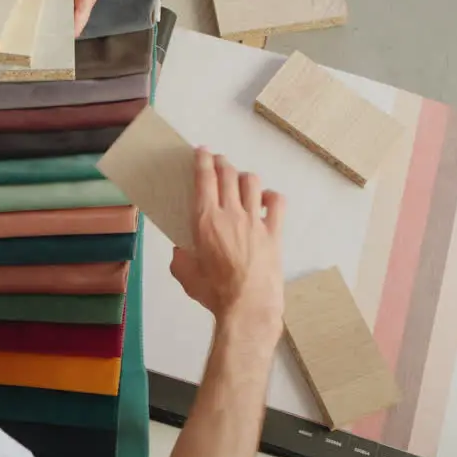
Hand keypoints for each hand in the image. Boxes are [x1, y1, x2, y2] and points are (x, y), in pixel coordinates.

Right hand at [170, 148, 285, 336]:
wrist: (248, 306)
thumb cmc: (214, 293)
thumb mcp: (184, 274)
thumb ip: (180, 257)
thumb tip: (182, 250)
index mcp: (205, 220)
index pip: (204, 179)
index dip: (202, 160)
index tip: (202, 151)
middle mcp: (231, 214)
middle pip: (228, 174)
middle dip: (221, 162)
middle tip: (217, 160)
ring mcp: (255, 221)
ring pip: (252, 182)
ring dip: (243, 175)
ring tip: (238, 179)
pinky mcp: (273, 232)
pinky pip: (277, 203)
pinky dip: (270, 196)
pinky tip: (264, 199)